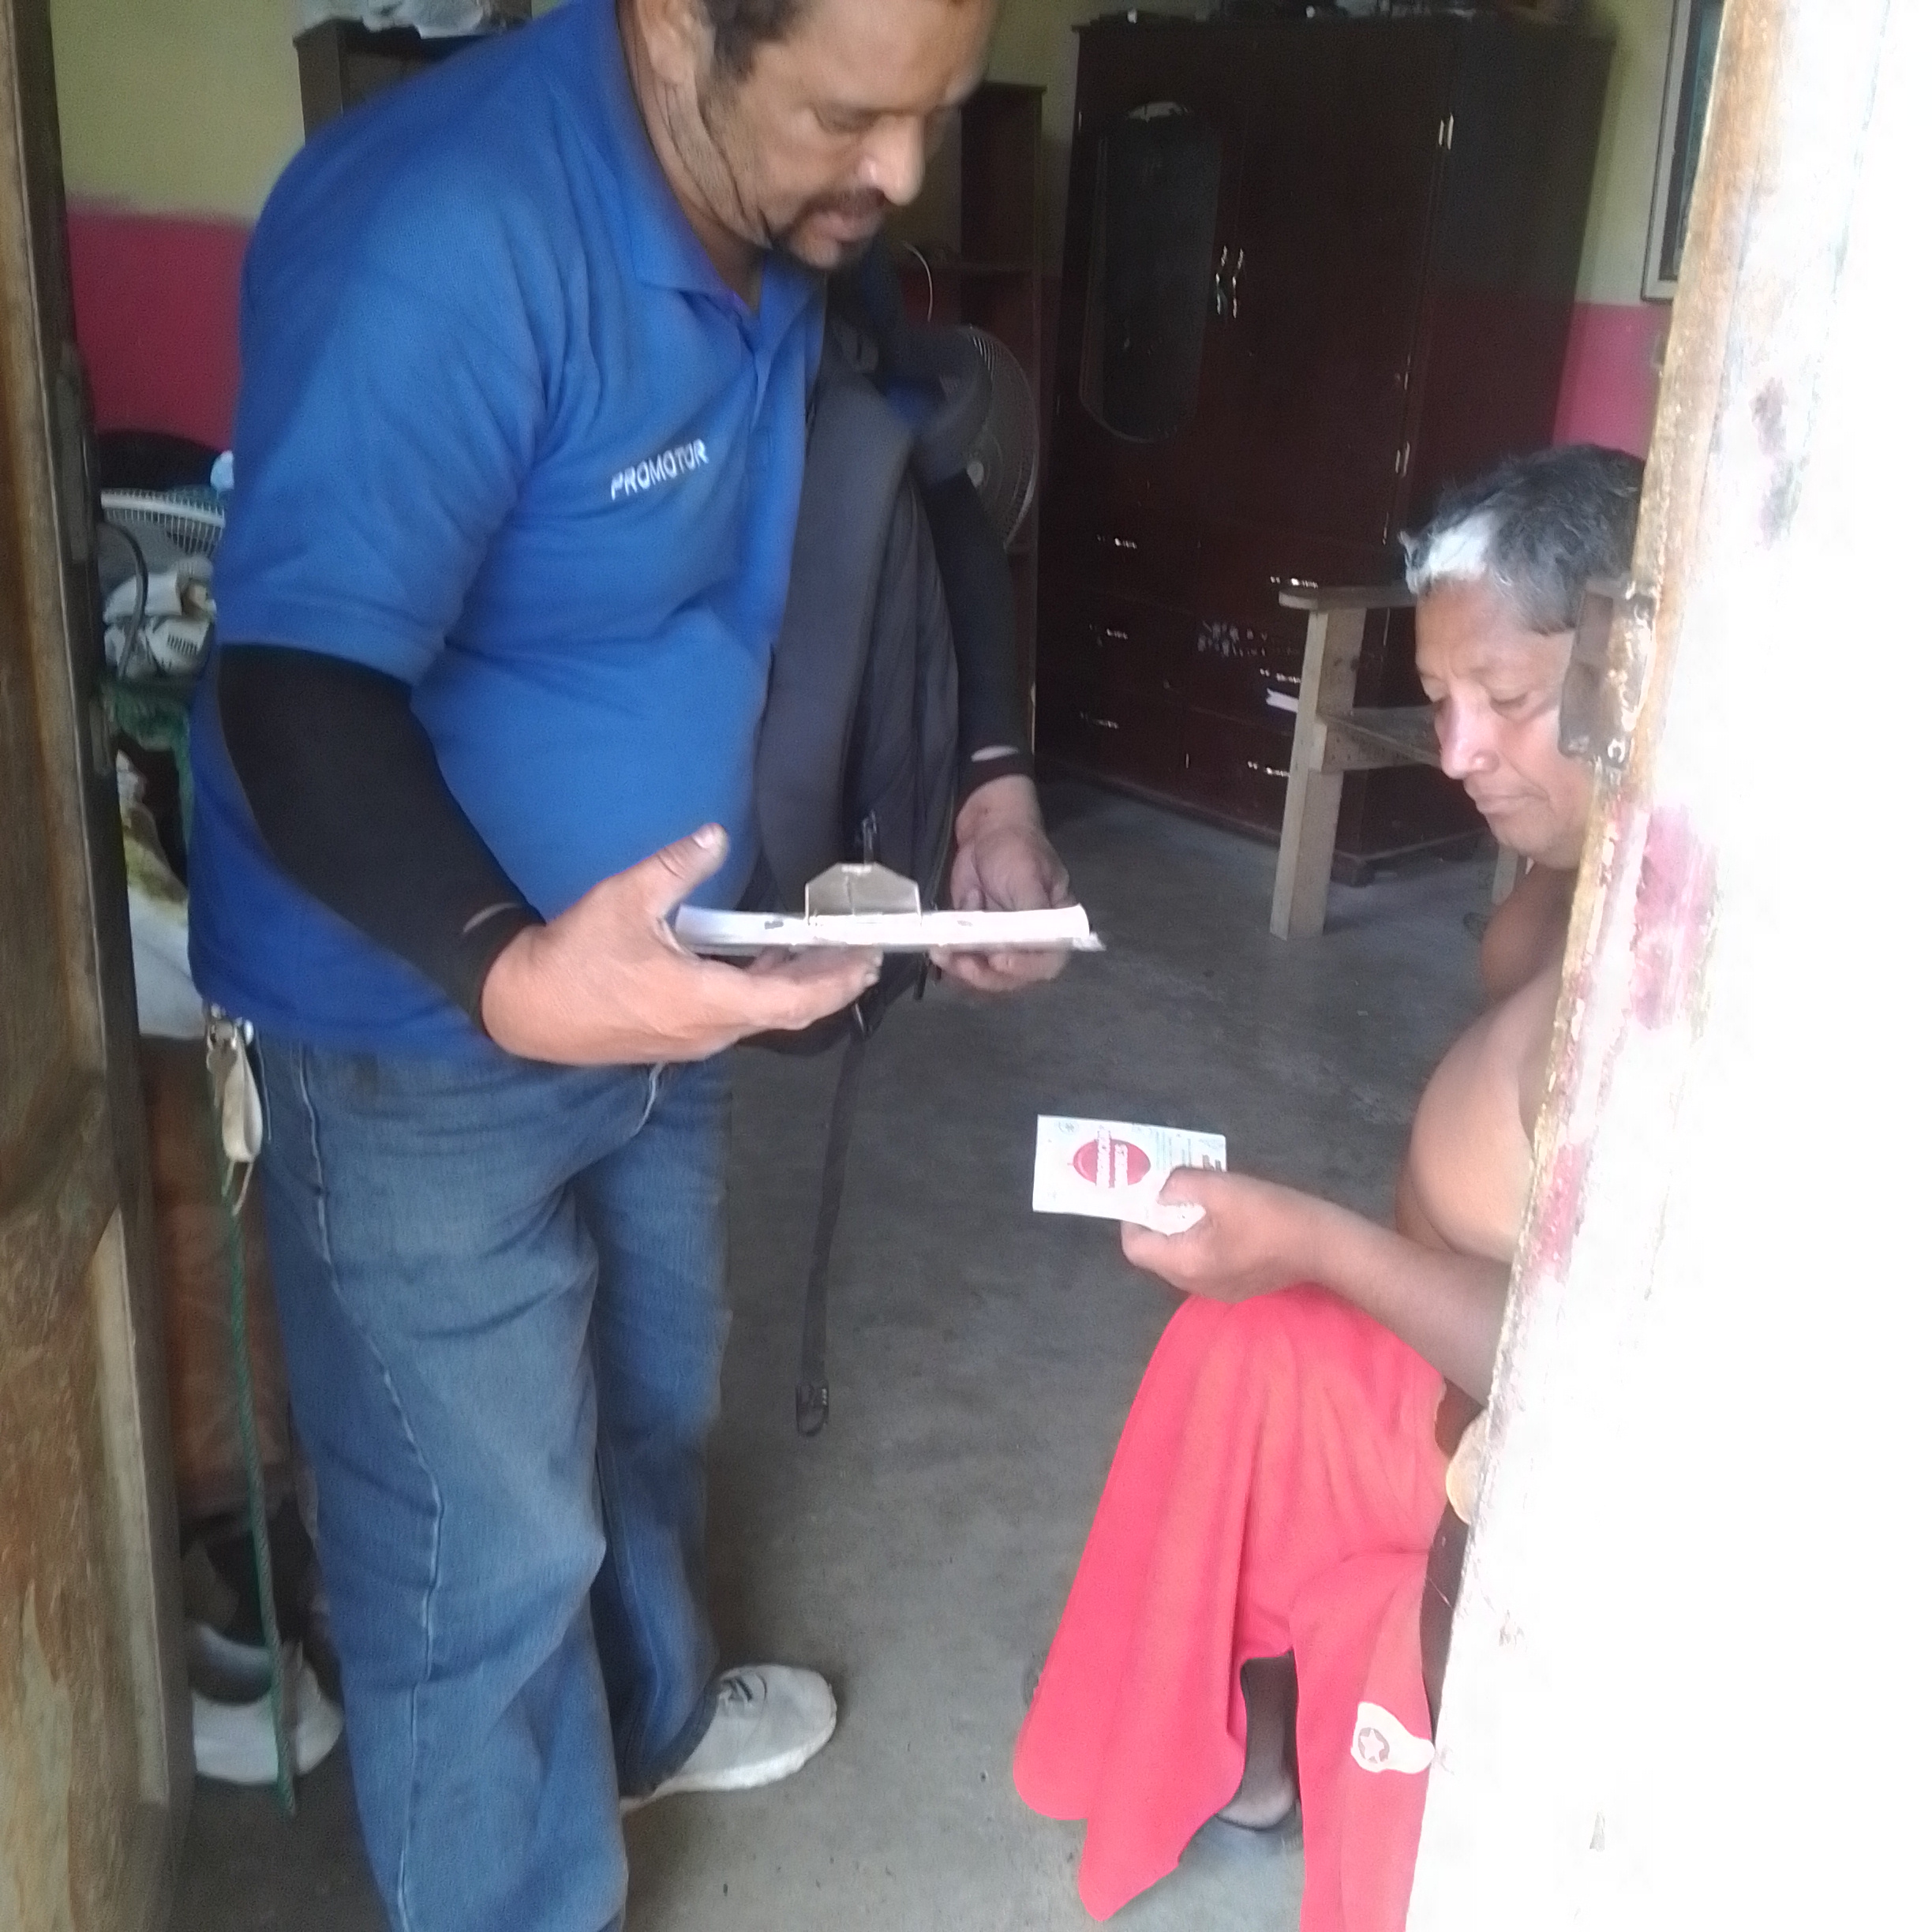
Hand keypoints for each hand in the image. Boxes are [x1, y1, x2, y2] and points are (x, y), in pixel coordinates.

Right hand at [480, 825, 880, 1063]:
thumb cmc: (574, 957)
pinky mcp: (678, 1037)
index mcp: (706, 1001)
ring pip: (762, 1016)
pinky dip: (763, 991)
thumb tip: (714, 835)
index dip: (837, 984)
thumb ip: (677, 867)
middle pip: (788, 1011)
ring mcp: (694, 1039)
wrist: (524, 1008)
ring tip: (825, 954)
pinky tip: (767, 963)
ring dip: (796, 987)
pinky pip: (737, 1016)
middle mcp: (710, 1030)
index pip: (794, 1001)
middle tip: (861, 954)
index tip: (867, 962)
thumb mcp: (624, 899)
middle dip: (828, 983)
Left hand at [935, 773, 1073, 992]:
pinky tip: (939, 955)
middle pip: (1015, 979)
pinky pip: (967, 966)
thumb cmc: (1016, 848)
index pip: (1047, 962)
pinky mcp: (977, 942)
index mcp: (1056, 928)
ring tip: (943, 956)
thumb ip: (1030, 910)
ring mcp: (1002, 945)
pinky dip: (952, 966)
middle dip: (986, 975)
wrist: (987, 830)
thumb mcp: (1028, 875)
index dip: (1024, 968)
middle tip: (961, 962)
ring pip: (988, 978)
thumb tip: (1027, 942)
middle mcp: (1032, 944)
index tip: (997, 959)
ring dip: (964, 974)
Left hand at [1119, 1169, 1332, 1303]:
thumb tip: (1160, 1189)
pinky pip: (1204, 1260)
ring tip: (1193, 1195)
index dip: (1133, 1217)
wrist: (1324, 1245)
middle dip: (1158, 1218)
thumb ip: (1181, 1185)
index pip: (1136, 1247)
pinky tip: (1219, 1213)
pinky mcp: (1238, 1284)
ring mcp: (1218, 1289)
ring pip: (1182, 1256)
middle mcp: (1195, 1284)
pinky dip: (1201, 1237)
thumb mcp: (1221, 1188)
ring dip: (1181, 1226)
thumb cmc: (1270, 1216)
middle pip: (1158, 1253)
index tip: (1143, 1190)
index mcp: (1185, 1264)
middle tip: (1167, 1187)